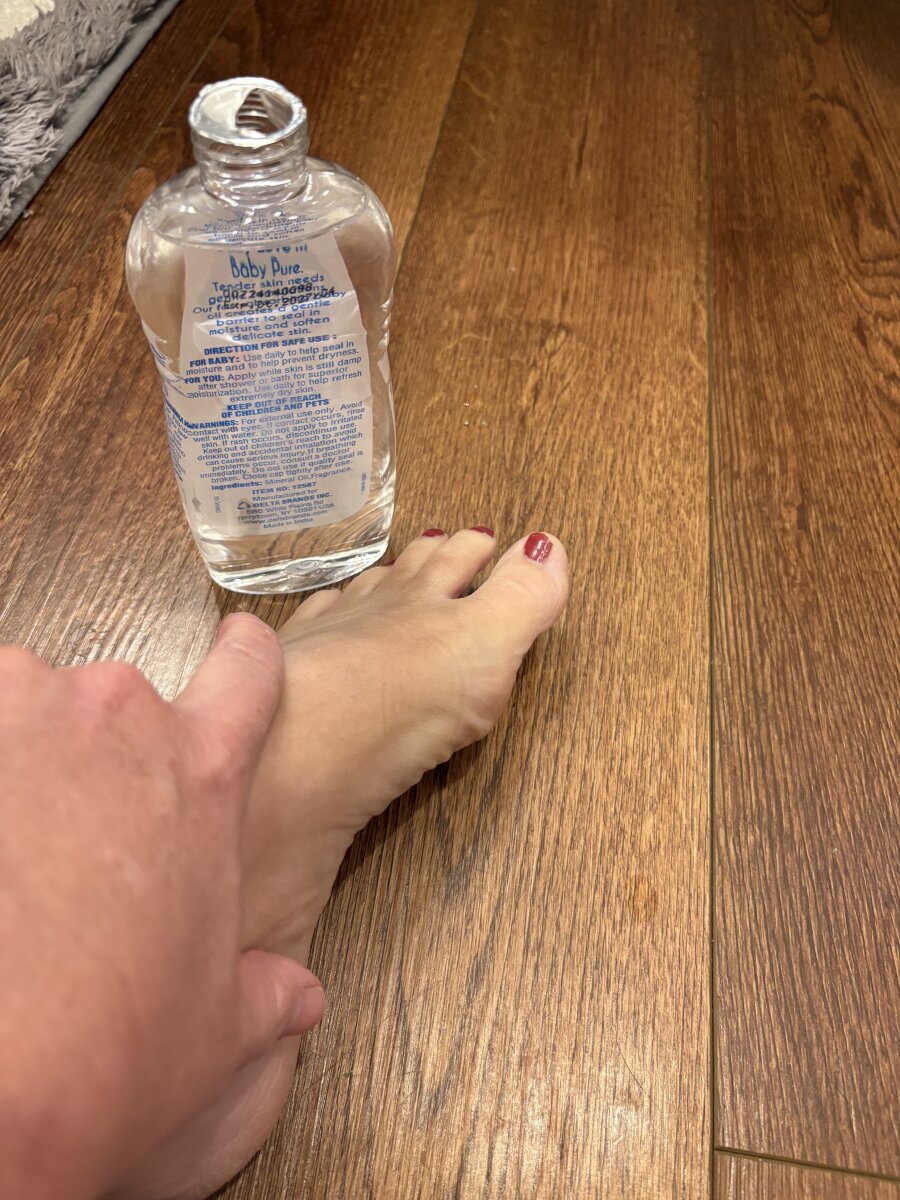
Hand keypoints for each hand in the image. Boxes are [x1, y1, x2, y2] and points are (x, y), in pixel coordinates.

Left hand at [0, 615, 324, 1199]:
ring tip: (9, 853)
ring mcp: (22, 715)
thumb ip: (264, 990)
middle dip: (99, 758)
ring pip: (28, 709)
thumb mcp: (213, 1030)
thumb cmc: (101, 1052)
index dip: (245, 660)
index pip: (247, 673)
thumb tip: (294, 996)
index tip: (234, 650)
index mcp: (201, 773)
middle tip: (73, 843)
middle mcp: (118, 721)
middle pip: (120, 703)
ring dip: (19, 760)